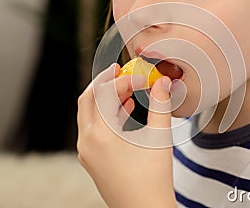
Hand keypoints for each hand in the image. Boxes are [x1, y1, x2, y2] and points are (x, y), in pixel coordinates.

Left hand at [77, 63, 176, 206]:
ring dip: (107, 98)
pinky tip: (127, 109)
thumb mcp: (159, 137)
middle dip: (105, 82)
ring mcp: (87, 152)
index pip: (105, 94)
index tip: (143, 78)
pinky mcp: (92, 159)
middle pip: (88, 100)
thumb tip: (162, 83)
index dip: (124, 80)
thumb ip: (161, 105)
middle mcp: (87, 142)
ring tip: (128, 88)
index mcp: (100, 135)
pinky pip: (94, 128)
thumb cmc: (153, 179)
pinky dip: (108, 115)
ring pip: (90, 114)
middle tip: (120, 70)